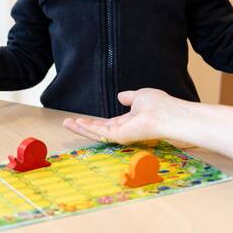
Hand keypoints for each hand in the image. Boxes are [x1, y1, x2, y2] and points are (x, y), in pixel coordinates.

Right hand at [62, 88, 182, 143]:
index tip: (80, 118)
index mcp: (128, 122)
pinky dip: (86, 129)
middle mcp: (123, 130)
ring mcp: (121, 135)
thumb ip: (129, 97)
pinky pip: (99, 133)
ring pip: (96, 133)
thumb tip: (120, 96)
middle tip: (67, 122)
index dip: (93, 121)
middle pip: (98, 130)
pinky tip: (76, 123)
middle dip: (82, 126)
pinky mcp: (119, 137)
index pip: (107, 123)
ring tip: (66, 123)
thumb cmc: (158, 104)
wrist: (167, 113)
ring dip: (80, 128)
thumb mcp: (139, 96)